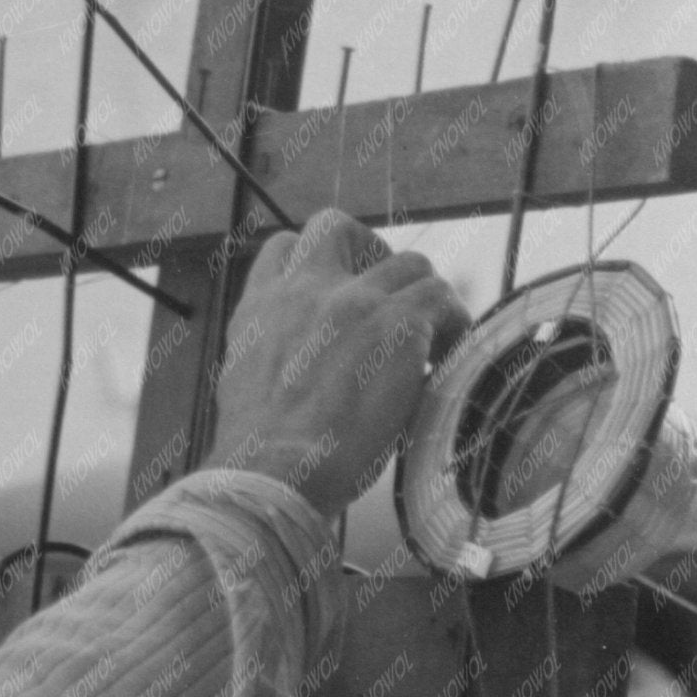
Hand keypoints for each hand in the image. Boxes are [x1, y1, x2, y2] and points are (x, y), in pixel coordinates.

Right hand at [207, 210, 466, 519]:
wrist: (275, 470)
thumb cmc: (259, 453)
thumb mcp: (244, 386)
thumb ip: (273, 354)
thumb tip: (301, 371)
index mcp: (261, 306)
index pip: (284, 247)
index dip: (319, 263)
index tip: (341, 295)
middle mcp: (305, 289)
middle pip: (336, 225)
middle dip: (369, 252)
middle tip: (388, 300)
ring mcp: (355, 301)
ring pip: (410, 263)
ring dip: (422, 297)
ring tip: (430, 342)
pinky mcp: (399, 324)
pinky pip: (442, 300)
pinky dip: (452, 324)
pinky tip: (445, 361)